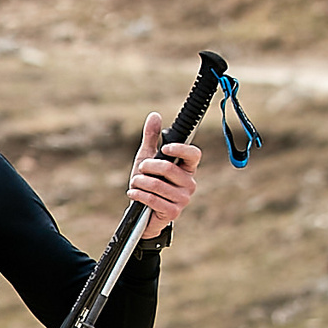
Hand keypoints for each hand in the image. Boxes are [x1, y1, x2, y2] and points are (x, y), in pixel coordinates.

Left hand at [127, 111, 201, 237]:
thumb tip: (155, 115)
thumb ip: (151, 138)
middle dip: (147, 167)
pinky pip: (153, 199)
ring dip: (139, 182)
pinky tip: (133, 193)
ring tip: (135, 183)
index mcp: (187, 167)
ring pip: (157, 184)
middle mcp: (189, 182)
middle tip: (140, 170)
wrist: (142, 212)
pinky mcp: (174, 212)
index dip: (180, 149)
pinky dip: (138, 194)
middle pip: (168, 168)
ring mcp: (183, 198)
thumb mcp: (146, 159)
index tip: (165, 148)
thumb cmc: (147, 183)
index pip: (193, 154)